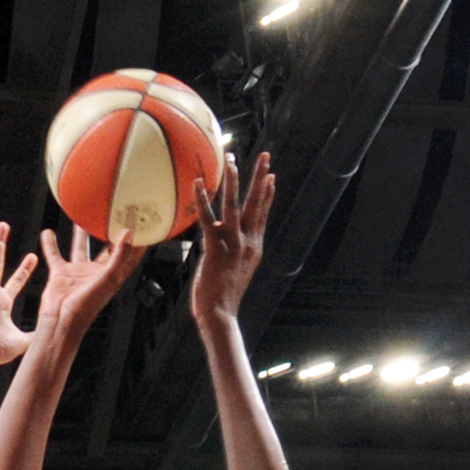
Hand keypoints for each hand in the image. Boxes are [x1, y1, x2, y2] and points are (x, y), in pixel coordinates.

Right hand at [26, 223, 149, 364]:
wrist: (61, 321)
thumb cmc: (86, 307)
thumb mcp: (108, 278)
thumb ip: (119, 255)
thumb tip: (130, 233)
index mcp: (113, 274)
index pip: (131, 253)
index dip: (139, 239)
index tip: (144, 221)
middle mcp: (97, 272)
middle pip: (107, 247)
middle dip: (111, 230)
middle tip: (115, 211)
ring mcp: (79, 272)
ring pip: (82, 247)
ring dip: (81, 232)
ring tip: (83, 214)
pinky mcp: (62, 273)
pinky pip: (56, 255)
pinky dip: (51, 244)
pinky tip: (48, 232)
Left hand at [185, 154, 276, 328]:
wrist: (219, 314)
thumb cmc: (222, 294)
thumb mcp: (235, 268)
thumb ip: (233, 249)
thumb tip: (226, 233)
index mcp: (254, 247)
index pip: (262, 214)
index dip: (267, 194)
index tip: (271, 176)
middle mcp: (248, 242)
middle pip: (256, 204)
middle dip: (260, 177)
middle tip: (265, 155)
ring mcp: (233, 245)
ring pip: (234, 206)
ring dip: (233, 181)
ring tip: (232, 161)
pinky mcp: (215, 249)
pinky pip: (208, 219)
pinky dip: (203, 200)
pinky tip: (199, 184)